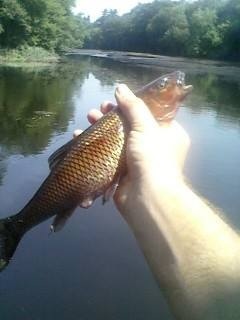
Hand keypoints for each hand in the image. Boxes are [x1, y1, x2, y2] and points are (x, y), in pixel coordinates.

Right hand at [74, 84, 189, 222]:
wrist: (147, 198)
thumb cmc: (153, 157)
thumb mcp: (146, 126)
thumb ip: (133, 106)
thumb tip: (120, 87)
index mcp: (167, 133)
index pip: (148, 114)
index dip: (130, 106)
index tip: (114, 100)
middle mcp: (153, 146)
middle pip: (129, 126)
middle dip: (110, 116)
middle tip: (97, 109)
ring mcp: (137, 160)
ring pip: (116, 140)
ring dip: (101, 129)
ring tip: (88, 119)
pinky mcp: (122, 171)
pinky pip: (108, 154)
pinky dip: (96, 146)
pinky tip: (81, 137)